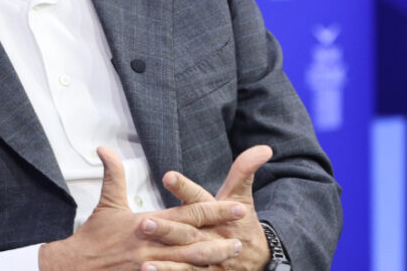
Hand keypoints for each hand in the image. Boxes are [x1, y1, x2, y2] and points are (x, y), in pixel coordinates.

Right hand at [39, 147, 245, 270]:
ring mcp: (150, 267)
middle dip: (220, 240)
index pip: (187, 215)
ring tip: (231, 256)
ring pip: (189, 265)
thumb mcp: (106, 204)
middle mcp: (153, 246)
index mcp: (147, 224)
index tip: (236, 208)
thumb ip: (113, 175)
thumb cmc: (92, 237)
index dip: (213, 211)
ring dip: (212, 261)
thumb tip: (105, 148)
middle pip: (194, 243)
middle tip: (242, 238)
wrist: (74, 267)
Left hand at [154, 145, 273, 270]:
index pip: (199, 198)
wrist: (257, 258)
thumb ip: (245, 170)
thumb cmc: (242, 222)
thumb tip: (264, 148)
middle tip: (143, 223)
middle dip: (167, 230)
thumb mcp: (241, 195)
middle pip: (187, 233)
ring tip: (142, 261)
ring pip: (184, 259)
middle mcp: (210, 237)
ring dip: (165, 262)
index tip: (168, 176)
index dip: (184, 188)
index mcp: (216, 213)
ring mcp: (208, 259)